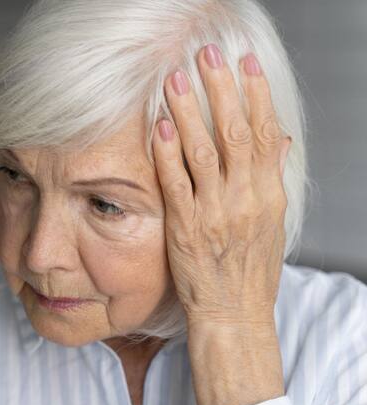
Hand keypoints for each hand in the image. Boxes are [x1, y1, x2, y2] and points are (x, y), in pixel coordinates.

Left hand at [152, 43, 290, 404]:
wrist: (233, 318)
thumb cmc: (248, 273)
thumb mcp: (270, 226)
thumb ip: (268, 181)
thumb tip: (274, 141)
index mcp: (267, 196)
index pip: (263, 134)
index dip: (254, 96)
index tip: (244, 64)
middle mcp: (245, 200)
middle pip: (234, 133)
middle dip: (219, 90)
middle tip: (206, 55)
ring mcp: (214, 213)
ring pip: (204, 152)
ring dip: (190, 111)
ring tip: (175, 78)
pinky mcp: (185, 229)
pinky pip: (176, 184)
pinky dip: (169, 153)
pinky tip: (161, 126)